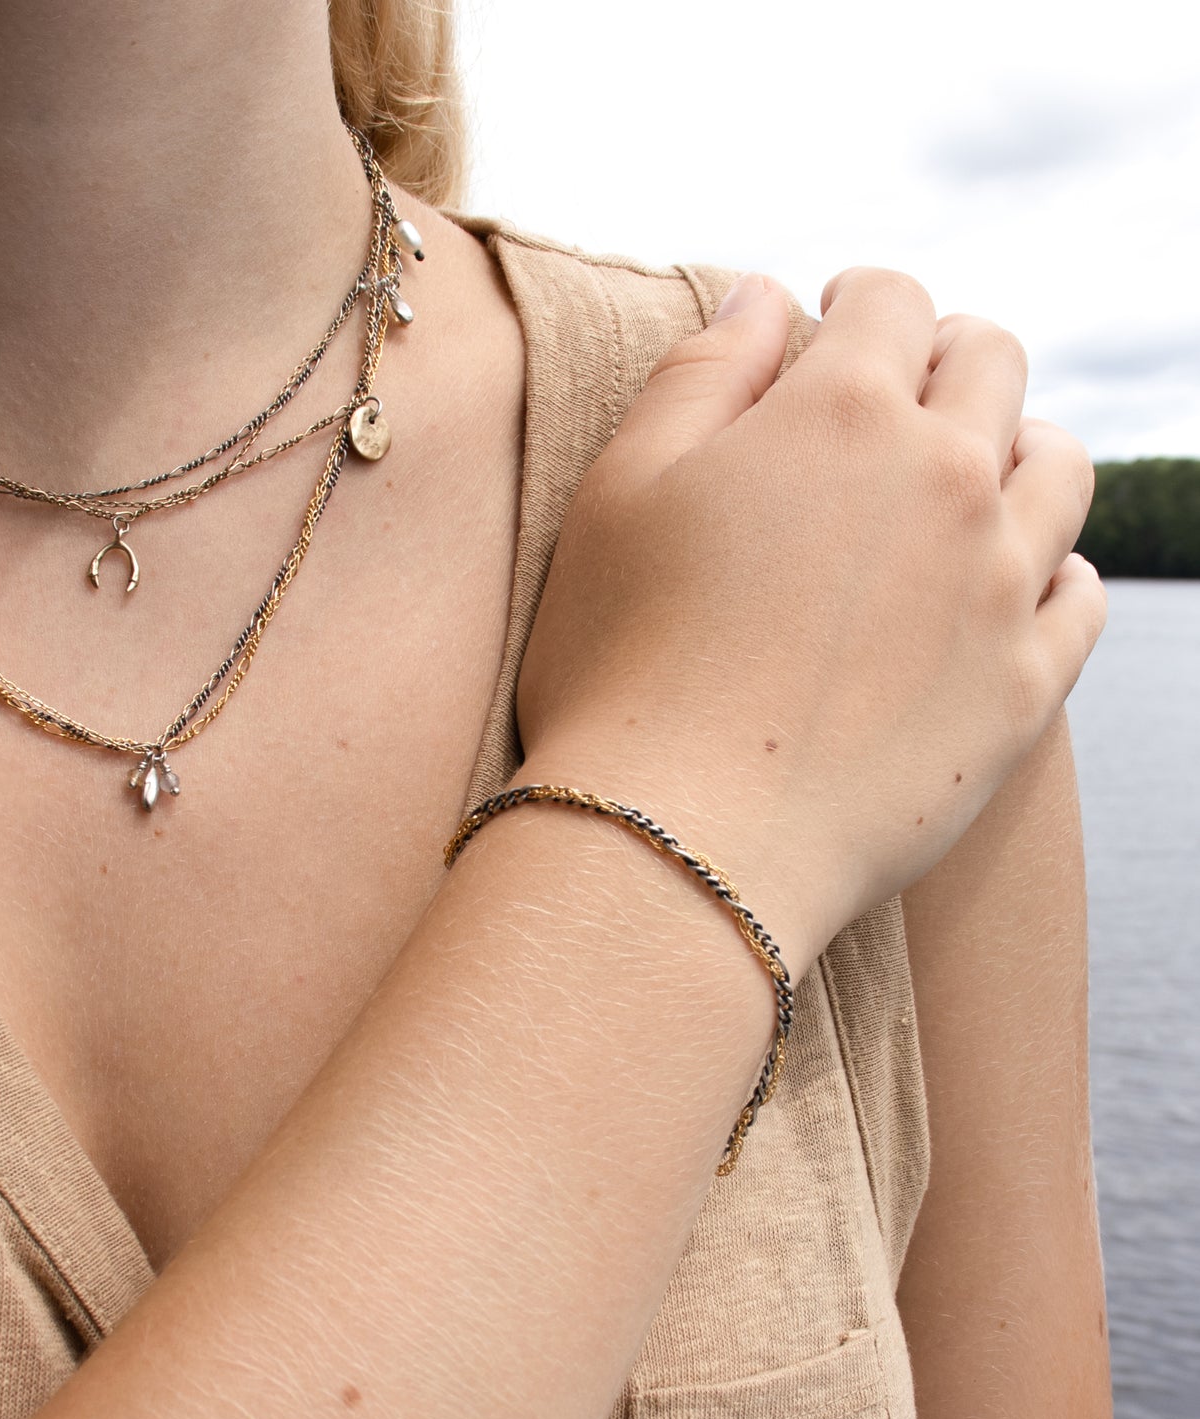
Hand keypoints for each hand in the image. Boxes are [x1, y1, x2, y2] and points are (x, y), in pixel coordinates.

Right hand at [514, 268, 1104, 966]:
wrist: (679, 840)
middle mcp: (949, 478)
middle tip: (902, 387)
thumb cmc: (622, 663)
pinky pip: (1079, 594)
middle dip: (948, 353)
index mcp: (842, 412)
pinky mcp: (1026, 687)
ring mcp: (1001, 584)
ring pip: (1059, 467)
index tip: (838, 311)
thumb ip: (701, 374)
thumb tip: (766, 296)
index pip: (890, 300)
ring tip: (971, 473)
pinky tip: (1007, 582)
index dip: (861, 295)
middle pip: (993, 362)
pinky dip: (1052, 567)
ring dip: (1018, 446)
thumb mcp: (621, 492)